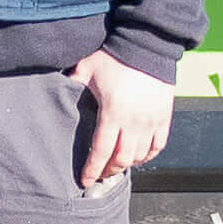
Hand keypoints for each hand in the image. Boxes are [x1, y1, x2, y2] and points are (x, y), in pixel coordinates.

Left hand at [68, 47, 175, 190]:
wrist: (147, 43)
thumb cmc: (116, 55)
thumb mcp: (87, 68)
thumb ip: (73, 84)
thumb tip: (58, 93)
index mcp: (113, 113)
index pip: (101, 151)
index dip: (92, 170)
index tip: (85, 181)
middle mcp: (134, 122)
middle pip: (121, 160)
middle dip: (108, 171)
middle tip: (99, 174)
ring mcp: (152, 121)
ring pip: (140, 156)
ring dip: (127, 164)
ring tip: (116, 165)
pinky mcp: (164, 116)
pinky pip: (158, 145)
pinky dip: (147, 155)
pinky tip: (138, 156)